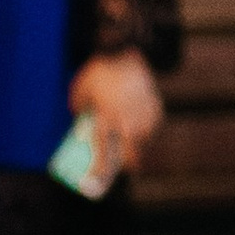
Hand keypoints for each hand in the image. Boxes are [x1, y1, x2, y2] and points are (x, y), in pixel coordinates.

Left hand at [71, 50, 164, 179]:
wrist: (127, 51)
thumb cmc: (100, 71)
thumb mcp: (80, 90)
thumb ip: (79, 108)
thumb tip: (80, 120)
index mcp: (105, 120)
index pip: (103, 154)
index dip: (99, 172)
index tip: (95, 182)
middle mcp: (127, 123)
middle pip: (130, 157)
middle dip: (127, 165)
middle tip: (124, 167)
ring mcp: (144, 117)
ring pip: (142, 142)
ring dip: (136, 145)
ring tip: (129, 138)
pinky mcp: (156, 110)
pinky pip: (151, 128)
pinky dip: (144, 129)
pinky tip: (138, 122)